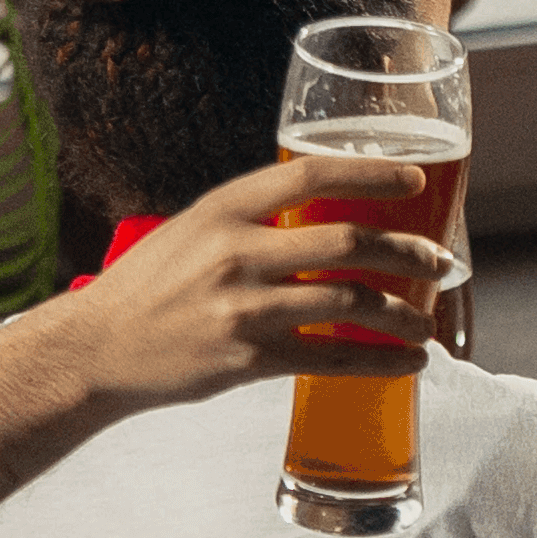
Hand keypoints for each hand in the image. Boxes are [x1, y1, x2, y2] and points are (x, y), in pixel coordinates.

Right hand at [16, 155, 444, 413]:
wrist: (96, 348)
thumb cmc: (147, 287)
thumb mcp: (192, 229)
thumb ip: (251, 220)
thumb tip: (321, 215)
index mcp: (224, 207)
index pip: (313, 174)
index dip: (373, 173)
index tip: (415, 181)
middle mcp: (237, 250)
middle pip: (348, 240)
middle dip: (408, 251)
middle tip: (440, 263)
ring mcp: (244, 306)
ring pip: (349, 301)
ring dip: (402, 313)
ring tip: (427, 324)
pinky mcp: (247, 358)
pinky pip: (331, 357)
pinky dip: (379, 362)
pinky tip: (406, 364)